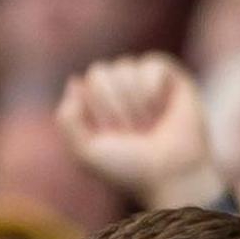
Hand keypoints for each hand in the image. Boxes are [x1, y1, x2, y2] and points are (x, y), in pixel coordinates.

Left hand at [55, 55, 222, 210]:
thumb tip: (75, 81)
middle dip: (114, 108)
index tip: (111, 138)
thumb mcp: (86, 151)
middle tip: (132, 134)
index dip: (96, 112)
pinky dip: (154, 91)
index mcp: (93, 105)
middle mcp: (116, 90)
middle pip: (99, 73)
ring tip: (150, 125)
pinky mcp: (168, 76)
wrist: (172, 174)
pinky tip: (164, 109)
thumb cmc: (129, 168)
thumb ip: (66, 119)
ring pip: (125, 67)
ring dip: (136, 104)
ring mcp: (141, 81)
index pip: (83, 84)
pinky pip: (152, 64)